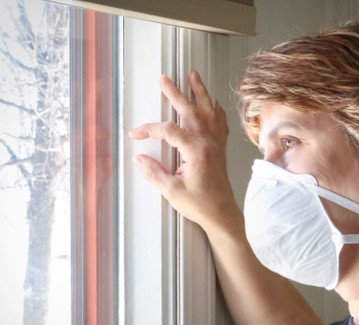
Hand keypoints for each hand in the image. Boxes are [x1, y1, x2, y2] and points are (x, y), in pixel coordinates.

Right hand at [129, 72, 238, 232]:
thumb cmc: (201, 204)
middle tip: (165, 79)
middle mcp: (208, 143)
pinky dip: (216, 111)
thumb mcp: (172, 191)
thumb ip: (154, 173)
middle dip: (176, 93)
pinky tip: (214, 104)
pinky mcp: (220, 149)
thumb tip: (139, 159)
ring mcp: (216, 144)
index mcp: (196, 150)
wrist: (222, 213)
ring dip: (200, 93)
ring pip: (208, 112)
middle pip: (190, 111)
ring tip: (194, 76)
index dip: (150, 130)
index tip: (136, 134)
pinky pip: (220, 123)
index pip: (168, 131)